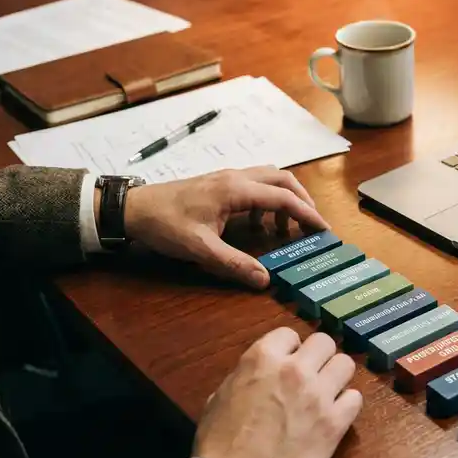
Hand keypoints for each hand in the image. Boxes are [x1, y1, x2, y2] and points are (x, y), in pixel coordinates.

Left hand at [119, 167, 328, 287]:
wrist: (133, 209)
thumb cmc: (164, 224)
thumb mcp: (201, 250)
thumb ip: (234, 264)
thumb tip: (265, 280)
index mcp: (235, 190)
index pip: (283, 198)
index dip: (307, 214)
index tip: (324, 230)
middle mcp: (236, 177)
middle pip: (283, 179)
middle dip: (302, 200)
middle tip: (313, 225)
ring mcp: (227, 178)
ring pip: (269, 178)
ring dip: (284, 199)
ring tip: (286, 228)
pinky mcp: (219, 183)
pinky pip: (254, 185)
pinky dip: (267, 201)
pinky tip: (258, 224)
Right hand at [194, 328, 362, 457]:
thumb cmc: (219, 442)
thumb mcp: (221, 396)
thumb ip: (246, 376)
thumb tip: (258, 375)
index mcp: (263, 358)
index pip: (289, 334)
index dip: (288, 349)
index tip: (286, 364)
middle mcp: (295, 370)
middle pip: (324, 342)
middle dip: (317, 357)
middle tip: (311, 376)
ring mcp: (318, 395)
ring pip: (345, 364)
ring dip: (336, 376)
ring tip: (326, 393)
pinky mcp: (335, 423)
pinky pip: (356, 398)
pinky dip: (346, 405)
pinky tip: (334, 415)